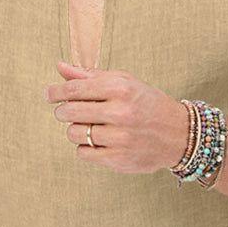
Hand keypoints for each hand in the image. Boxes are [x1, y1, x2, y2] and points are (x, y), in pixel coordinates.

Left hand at [44, 61, 188, 172]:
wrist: (179, 134)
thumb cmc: (147, 104)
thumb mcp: (124, 82)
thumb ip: (90, 76)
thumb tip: (60, 67)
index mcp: (120, 88)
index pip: (75, 89)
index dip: (56, 92)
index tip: (49, 94)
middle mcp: (120, 112)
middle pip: (70, 111)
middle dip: (62, 111)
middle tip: (66, 112)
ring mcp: (119, 138)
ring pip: (74, 133)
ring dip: (75, 130)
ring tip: (88, 127)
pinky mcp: (118, 159)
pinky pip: (83, 153)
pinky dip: (85, 147)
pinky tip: (98, 142)